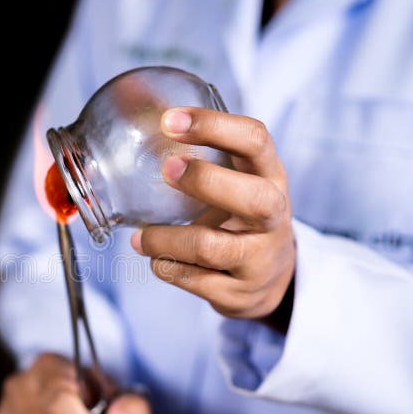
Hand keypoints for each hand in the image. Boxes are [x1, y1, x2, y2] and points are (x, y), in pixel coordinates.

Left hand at [131, 107, 295, 319]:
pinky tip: (157, 259)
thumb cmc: (241, 218)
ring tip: (141, 238)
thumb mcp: (237, 182)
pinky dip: (165, 267)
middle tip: (165, 170)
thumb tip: (139, 122)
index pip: (255, 140)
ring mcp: (260, 258)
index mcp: (270, 176)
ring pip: (209, 246)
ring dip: (164, 239)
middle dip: (203, 181)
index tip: (170, 120)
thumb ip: (204, 158)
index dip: (214, 125)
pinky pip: (193, 279)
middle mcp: (273, 217)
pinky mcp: (240, 293)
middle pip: (252, 197)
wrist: (272, 280)